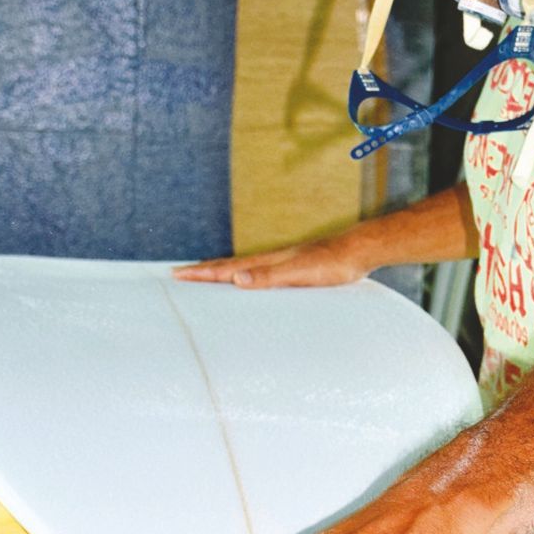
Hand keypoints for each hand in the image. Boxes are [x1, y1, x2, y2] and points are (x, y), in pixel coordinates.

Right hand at [173, 230, 367, 288]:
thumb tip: (236, 278)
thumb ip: (268, 276)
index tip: (177, 275)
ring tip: (205, 275)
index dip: (202, 273)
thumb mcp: (298, 273)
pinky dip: (243, 276)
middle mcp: (269, 261)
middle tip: (179, 274)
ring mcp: (280, 263)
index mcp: (266, 263)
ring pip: (242, 269)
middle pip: (228, 266)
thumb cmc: (330, 265)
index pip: (226, 269)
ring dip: (220, 272)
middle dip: (203, 271)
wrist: (357, 252)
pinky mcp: (293, 269)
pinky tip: (248, 281)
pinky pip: (258, 273)